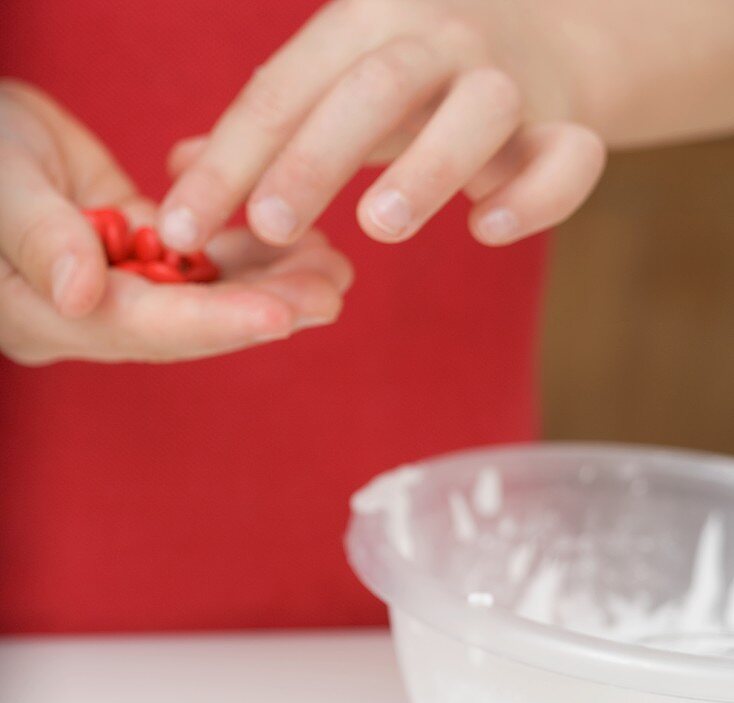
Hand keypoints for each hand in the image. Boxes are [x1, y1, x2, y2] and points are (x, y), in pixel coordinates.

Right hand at [0, 81, 351, 364]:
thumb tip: (84, 296)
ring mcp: (114, 285)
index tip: (281, 315)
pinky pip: (198, 259)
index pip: (144, 326)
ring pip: (203, 294)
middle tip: (332, 292)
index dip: (216, 321)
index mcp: (46, 315)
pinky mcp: (133, 251)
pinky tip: (298, 240)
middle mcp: (87, 314)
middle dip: (264, 308)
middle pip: (188, 322)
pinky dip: (247, 251)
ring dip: (269, 282)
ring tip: (333, 267)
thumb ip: (40, 239)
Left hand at [158, 0, 605, 253]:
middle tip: (269, 225)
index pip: (283, 90)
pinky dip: (535, 194)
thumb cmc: (410, 80)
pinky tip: (486, 230)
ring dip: (428, 166)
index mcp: (364, 22)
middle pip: (375, 86)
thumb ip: (266, 130)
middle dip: (316, 155)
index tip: (180, 230)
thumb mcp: (332, 85)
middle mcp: (439, 37)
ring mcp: (508, 80)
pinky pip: (568, 158)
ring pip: (478, 110)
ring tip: (378, 226)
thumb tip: (178, 167)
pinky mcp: (565, 128)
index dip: (228, 162)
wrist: (542, 38)